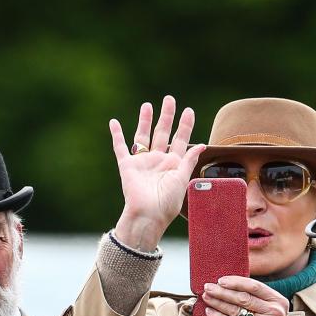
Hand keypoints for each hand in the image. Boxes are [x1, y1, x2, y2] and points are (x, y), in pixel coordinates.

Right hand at [110, 95, 205, 251]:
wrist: (148, 216)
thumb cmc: (167, 203)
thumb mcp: (183, 180)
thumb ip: (189, 161)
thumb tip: (201, 145)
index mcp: (173, 165)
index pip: (180, 140)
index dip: (185, 126)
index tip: (188, 111)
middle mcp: (158, 161)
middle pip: (162, 133)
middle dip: (166, 116)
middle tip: (170, 99)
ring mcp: (142, 163)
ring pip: (143, 136)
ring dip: (145, 121)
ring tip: (147, 105)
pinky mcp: (127, 166)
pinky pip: (120, 148)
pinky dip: (116, 135)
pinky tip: (114, 122)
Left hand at [201, 275, 293, 315]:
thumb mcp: (274, 314)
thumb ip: (260, 301)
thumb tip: (234, 287)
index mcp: (279, 302)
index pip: (255, 286)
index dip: (236, 281)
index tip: (221, 280)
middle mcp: (273, 312)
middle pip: (242, 297)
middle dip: (222, 291)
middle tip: (208, 287)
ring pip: (235, 309)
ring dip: (217, 302)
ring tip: (206, 298)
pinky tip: (210, 313)